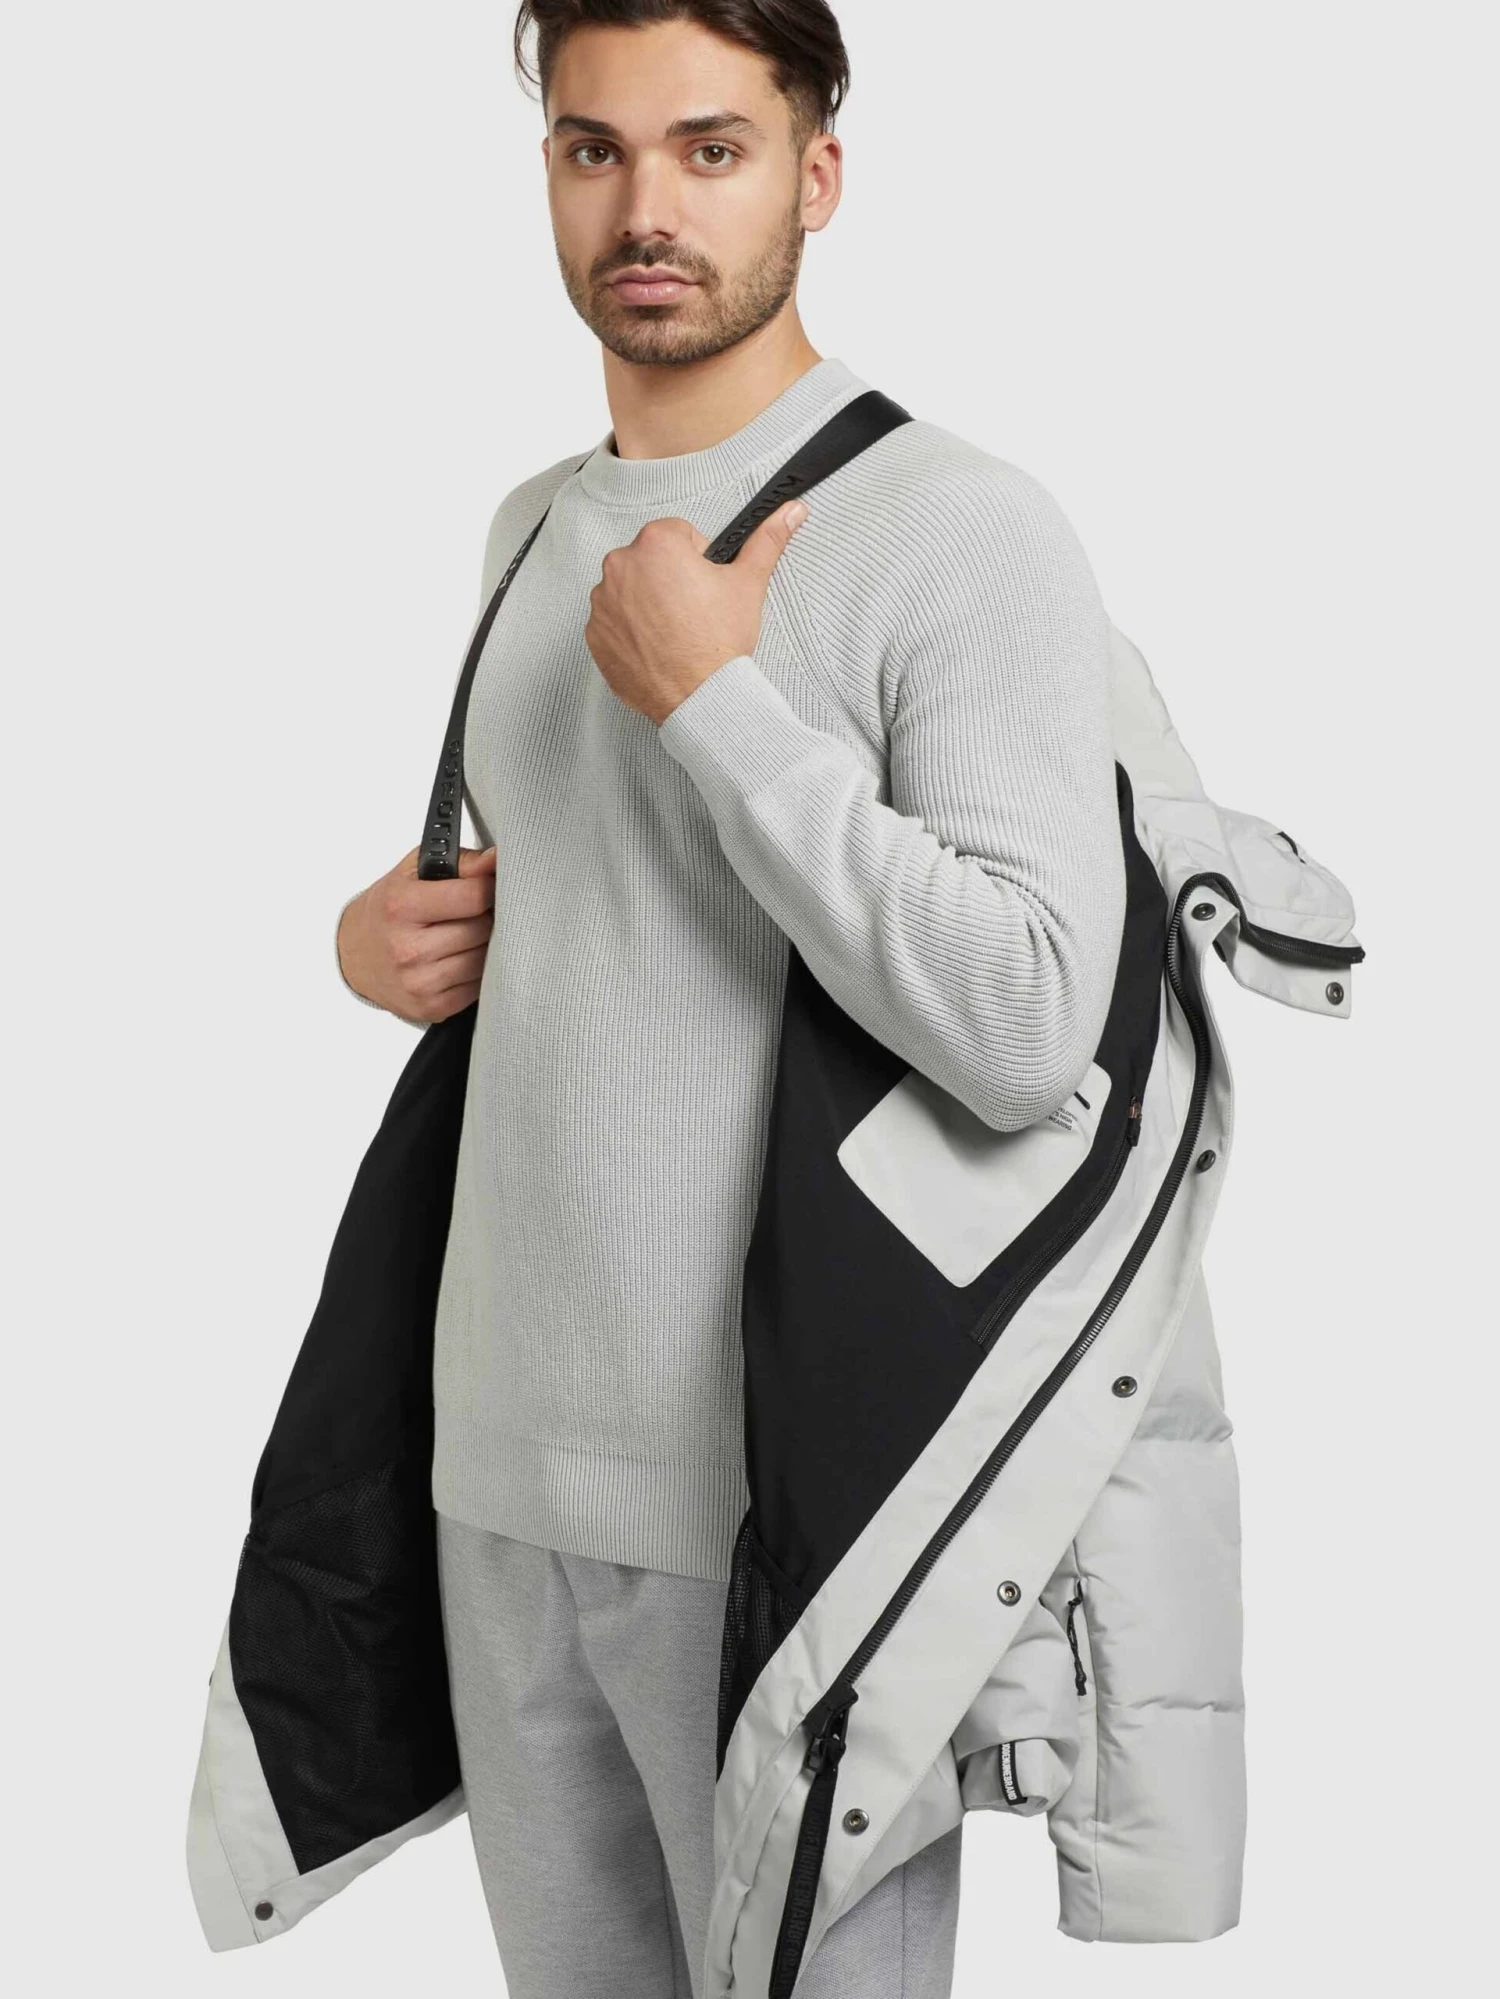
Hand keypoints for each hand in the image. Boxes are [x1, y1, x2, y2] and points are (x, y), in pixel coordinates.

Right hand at [336, 842, 497, 1023]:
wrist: (354, 955)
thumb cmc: (389, 908)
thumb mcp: (414, 872)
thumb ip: (460, 862)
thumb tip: (497, 860)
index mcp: (401, 906)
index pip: (473, 896)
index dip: (488, 888)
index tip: (486, 887)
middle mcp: (408, 948)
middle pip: (482, 929)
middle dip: (485, 917)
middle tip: (472, 913)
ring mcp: (419, 982)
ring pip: (484, 959)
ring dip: (483, 946)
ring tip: (464, 935)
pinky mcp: (431, 1007)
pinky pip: (478, 987)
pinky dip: (476, 972)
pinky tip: (459, 959)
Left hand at [584, 499, 808, 724]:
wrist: (698, 698)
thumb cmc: (718, 643)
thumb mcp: (749, 584)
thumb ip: (767, 540)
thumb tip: (790, 512)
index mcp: (656, 544)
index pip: (678, 534)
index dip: (697, 559)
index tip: (704, 585)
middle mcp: (621, 567)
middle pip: (650, 560)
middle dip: (669, 578)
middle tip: (693, 611)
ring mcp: (603, 602)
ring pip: (630, 590)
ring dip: (647, 603)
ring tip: (675, 631)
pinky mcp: (594, 635)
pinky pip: (613, 622)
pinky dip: (631, 631)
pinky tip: (657, 646)